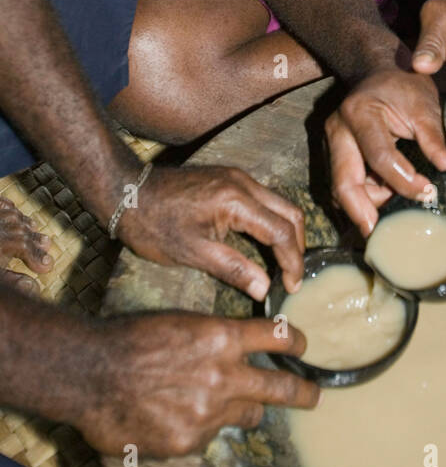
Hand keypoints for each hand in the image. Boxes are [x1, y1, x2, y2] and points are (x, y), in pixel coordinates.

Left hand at [0, 198, 53, 297]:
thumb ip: (11, 281)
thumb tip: (33, 286)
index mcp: (2, 243)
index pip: (24, 247)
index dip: (38, 257)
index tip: (47, 267)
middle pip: (21, 231)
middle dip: (35, 239)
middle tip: (47, 244)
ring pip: (12, 216)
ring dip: (24, 222)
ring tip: (34, 227)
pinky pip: (0, 204)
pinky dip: (8, 207)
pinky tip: (14, 210)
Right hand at [74, 312, 317, 456]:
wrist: (92, 373)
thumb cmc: (133, 339)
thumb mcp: (182, 324)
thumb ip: (215, 341)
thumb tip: (237, 353)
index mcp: (222, 338)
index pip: (277, 338)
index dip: (296, 343)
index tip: (304, 347)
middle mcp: (224, 376)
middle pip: (282, 387)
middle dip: (304, 393)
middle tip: (314, 396)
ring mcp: (209, 413)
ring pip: (247, 415)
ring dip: (244, 410)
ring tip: (231, 407)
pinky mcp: (189, 441)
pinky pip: (211, 435)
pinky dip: (203, 428)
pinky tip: (179, 417)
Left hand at [117, 166, 304, 301]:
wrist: (126, 192)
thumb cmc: (154, 225)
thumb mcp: (192, 254)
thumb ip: (234, 270)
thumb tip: (265, 290)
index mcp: (236, 202)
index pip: (282, 232)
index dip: (293, 262)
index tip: (293, 287)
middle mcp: (243, 183)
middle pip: (291, 212)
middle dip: (298, 246)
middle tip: (292, 276)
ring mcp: (238, 177)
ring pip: (279, 203)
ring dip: (286, 232)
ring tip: (282, 264)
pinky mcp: (230, 178)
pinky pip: (264, 199)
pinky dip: (272, 221)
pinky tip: (264, 243)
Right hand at [325, 65, 445, 234]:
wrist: (378, 71)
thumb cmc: (404, 85)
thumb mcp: (425, 104)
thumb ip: (434, 136)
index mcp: (360, 113)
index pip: (379, 156)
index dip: (402, 181)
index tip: (428, 192)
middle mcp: (338, 130)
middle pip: (343, 181)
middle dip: (361, 210)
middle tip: (380, 234)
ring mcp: (332, 144)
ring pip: (341, 188)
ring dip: (365, 206)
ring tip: (392, 213)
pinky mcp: (335, 154)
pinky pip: (345, 185)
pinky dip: (364, 198)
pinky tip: (385, 202)